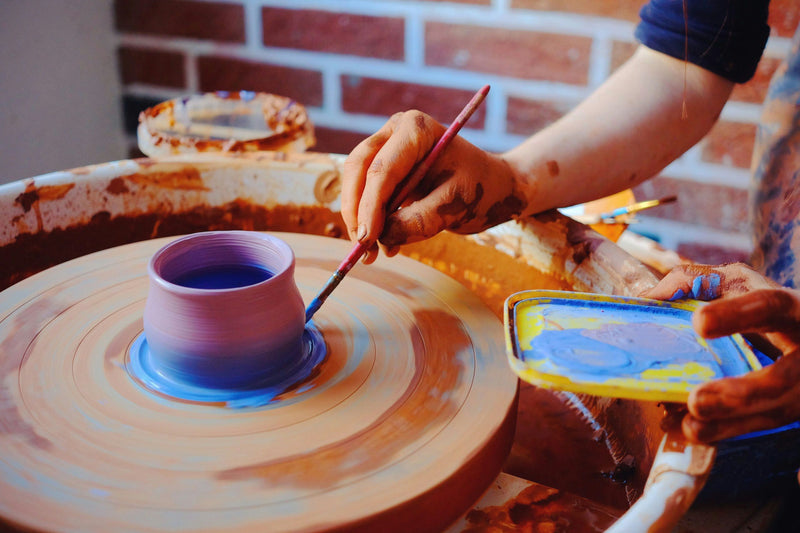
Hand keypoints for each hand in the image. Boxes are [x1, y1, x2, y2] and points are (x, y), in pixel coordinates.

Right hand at [341, 111, 529, 262]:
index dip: (369, 206)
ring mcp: (387, 149)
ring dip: (358, 219)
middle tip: (363, 248)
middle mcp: (395, 132)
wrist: (493, 187)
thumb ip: (419, 221)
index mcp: (416, 130)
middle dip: (356, 211)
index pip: (382, 170)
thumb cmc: (481, 190)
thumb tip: (382, 238)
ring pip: (355, 183)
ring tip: (372, 254)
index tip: (367, 239)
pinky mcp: (384, 170)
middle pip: (358, 170)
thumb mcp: (456, 207)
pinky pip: (364, 194)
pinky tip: (383, 244)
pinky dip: (367, 220)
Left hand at [641, 263, 799, 442]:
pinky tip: (694, 432)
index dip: (737, 315)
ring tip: (691, 426)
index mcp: (790, 307)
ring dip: (732, 424)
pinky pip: (766, 425)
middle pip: (783, 377)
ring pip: (778, 411)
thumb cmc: (762, 303)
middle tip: (696, 401)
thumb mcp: (737, 283)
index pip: (770, 306)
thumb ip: (695, 282)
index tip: (699, 323)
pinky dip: (729, 431)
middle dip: (741, 393)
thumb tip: (649, 298)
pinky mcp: (795, 407)